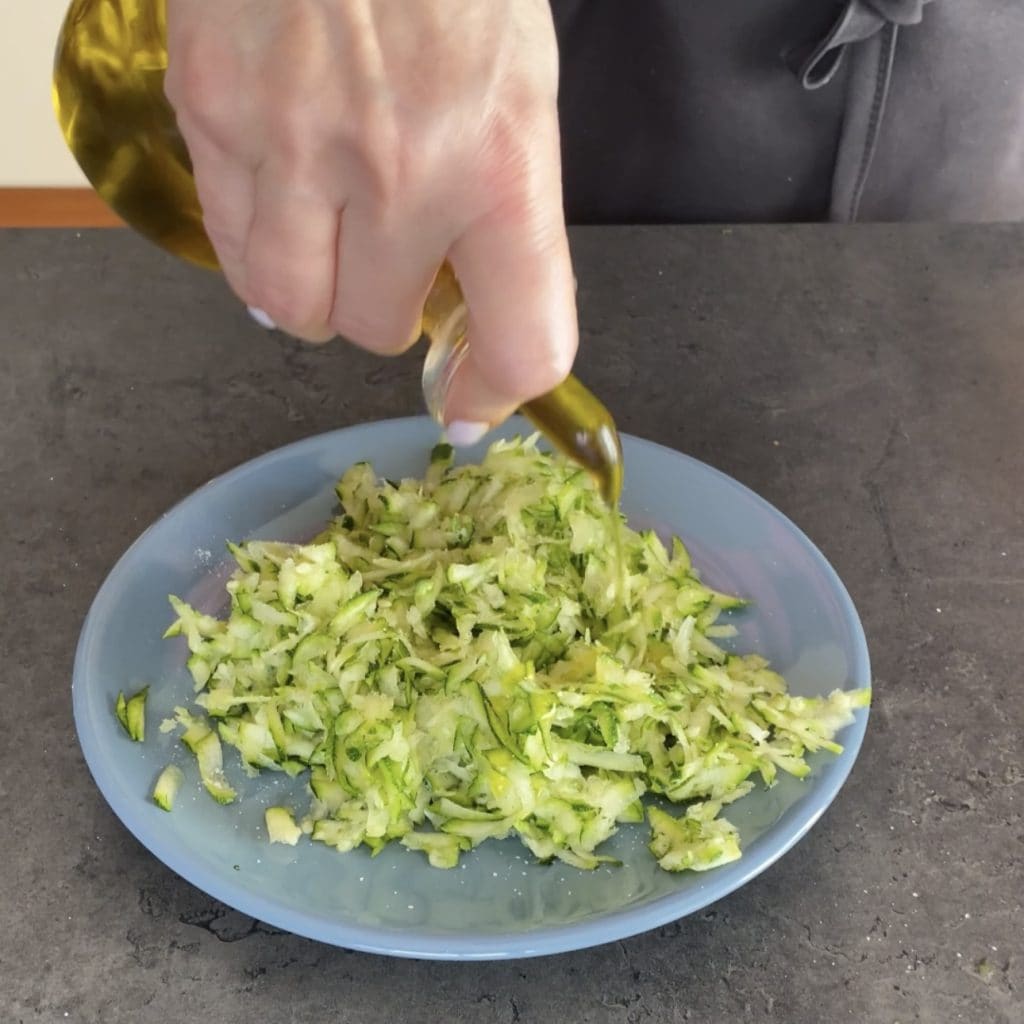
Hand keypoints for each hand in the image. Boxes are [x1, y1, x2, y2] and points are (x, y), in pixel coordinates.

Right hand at [164, 0, 577, 436]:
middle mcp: (402, 173)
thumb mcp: (520, 93)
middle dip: (389, 309)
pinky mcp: (216, 120)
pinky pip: (233, 252)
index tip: (474, 400)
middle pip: (379, 331)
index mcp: (503, 163)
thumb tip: (472, 317)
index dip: (500, 390)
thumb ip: (505, 217)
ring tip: (333, 233)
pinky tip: (283, 198)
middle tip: (395, 255)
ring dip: (317, 294)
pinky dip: (260, 250)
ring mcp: (298, 150)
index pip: (524, 338)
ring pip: (295, 312)